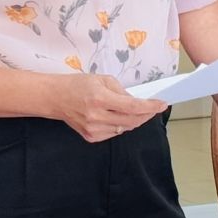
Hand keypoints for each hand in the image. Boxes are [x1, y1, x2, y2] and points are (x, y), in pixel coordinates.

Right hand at [47, 74, 165, 142]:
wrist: (56, 98)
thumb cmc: (77, 85)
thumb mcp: (102, 80)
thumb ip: (121, 91)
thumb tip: (137, 101)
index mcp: (100, 98)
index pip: (133, 106)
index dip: (150, 107)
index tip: (162, 104)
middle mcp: (97, 117)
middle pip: (132, 120)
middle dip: (146, 114)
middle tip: (153, 108)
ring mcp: (93, 130)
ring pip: (125, 128)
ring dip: (134, 120)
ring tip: (135, 110)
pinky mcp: (91, 137)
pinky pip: (114, 133)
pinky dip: (121, 125)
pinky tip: (117, 116)